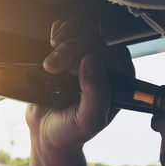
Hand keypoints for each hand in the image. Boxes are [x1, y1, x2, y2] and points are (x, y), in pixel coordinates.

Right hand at [26, 15, 134, 151]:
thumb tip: (91, 59)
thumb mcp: (88, 121)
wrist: (46, 135)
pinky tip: (49, 49)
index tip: (71, 72)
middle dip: (69, 48)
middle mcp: (105, 68)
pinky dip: (57, 33)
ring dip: (63, 38)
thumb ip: (97, 95)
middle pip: (94, 39)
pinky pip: (68, 30)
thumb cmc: (70, 133)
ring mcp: (86, 60)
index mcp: (119, 83)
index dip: (92, 55)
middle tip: (52, 67)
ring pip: (82, 30)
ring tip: (50, 61)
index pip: (113, 53)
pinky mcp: (68, 55)